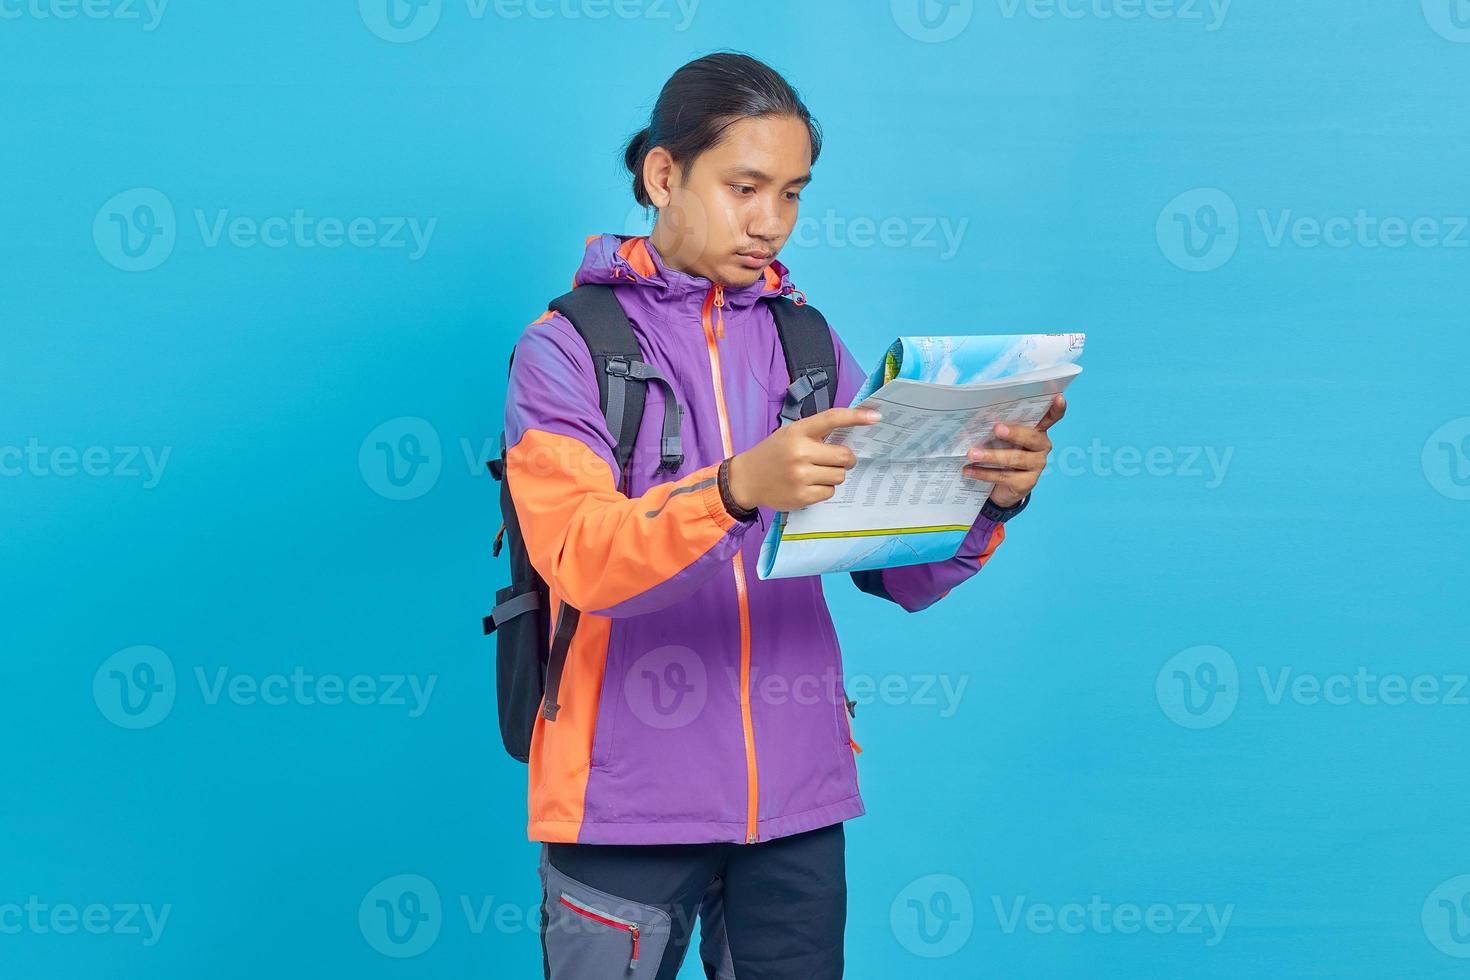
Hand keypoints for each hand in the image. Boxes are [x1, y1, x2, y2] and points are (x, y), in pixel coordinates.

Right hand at [726, 407, 879, 511]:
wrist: (747, 479)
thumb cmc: (774, 453)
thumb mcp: (790, 434)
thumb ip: (816, 432)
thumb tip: (852, 432)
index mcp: (798, 431)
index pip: (832, 419)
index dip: (856, 416)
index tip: (875, 416)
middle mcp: (799, 452)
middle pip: (844, 456)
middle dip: (845, 459)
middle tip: (836, 459)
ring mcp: (800, 476)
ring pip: (840, 476)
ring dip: (833, 475)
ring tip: (815, 473)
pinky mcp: (802, 496)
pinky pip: (830, 492)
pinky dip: (824, 489)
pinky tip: (808, 485)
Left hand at [964, 394, 1066, 507]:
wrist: (998, 488)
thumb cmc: (999, 453)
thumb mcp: (999, 439)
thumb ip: (997, 428)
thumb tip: (977, 419)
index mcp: (1037, 430)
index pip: (1051, 417)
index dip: (1057, 408)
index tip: (1059, 398)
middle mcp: (1041, 446)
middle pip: (1031, 437)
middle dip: (1013, 433)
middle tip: (996, 429)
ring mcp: (1037, 465)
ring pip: (1015, 458)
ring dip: (990, 455)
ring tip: (971, 454)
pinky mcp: (1027, 483)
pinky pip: (1004, 476)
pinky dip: (984, 473)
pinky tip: (969, 470)